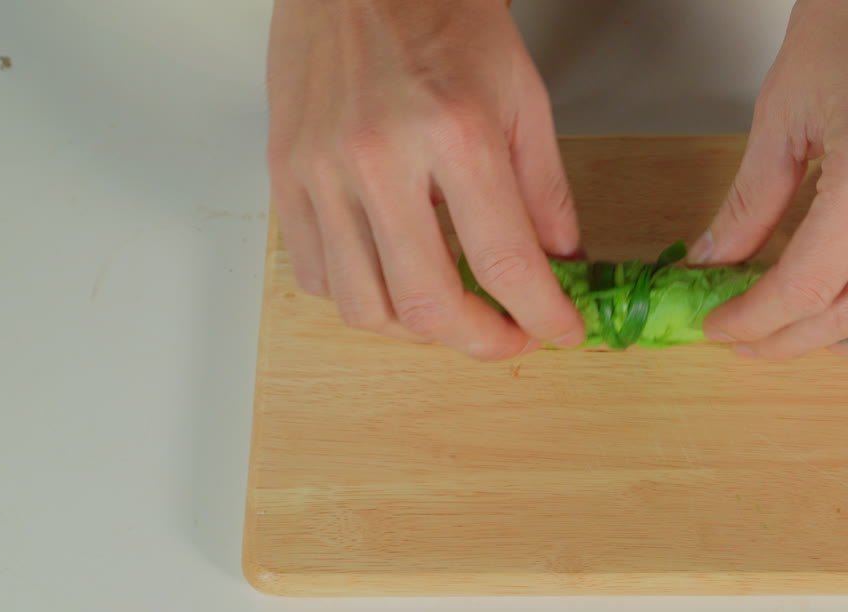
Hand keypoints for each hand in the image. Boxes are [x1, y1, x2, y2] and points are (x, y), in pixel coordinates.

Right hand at [266, 0, 583, 359]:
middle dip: (481, 342)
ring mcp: (322, 170)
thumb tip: (561, 262)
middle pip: (428, 304)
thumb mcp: (523, 94)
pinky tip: (395, 280)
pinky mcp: (285, 174)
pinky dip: (361, 298)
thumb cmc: (443, 16)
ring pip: (364, 305)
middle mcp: (380, 157)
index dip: (543, 316)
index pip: (506, 262)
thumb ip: (545, 189)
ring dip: (419, 333)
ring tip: (453, 315)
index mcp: (456, 132)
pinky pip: (314, 275)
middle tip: (508, 335)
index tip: (560, 331)